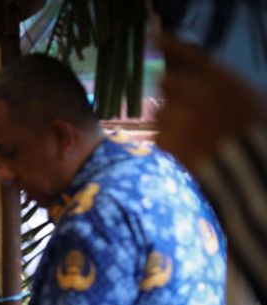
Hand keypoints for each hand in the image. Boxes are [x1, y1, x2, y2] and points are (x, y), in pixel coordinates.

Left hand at [156, 34, 266, 169]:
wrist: (248, 165)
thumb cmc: (251, 128)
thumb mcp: (241, 94)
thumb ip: (214, 81)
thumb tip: (189, 76)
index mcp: (219, 77)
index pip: (185, 53)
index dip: (168, 44)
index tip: (155, 37)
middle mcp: (195, 92)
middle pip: (165, 82)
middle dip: (172, 93)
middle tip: (185, 108)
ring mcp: (179, 116)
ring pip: (159, 111)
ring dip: (169, 120)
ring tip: (191, 133)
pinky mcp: (167, 140)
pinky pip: (159, 135)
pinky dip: (169, 141)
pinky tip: (189, 147)